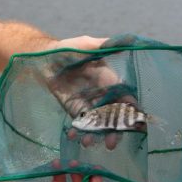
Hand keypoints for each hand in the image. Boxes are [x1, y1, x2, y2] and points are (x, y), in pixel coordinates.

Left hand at [42, 35, 135, 149]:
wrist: (43, 57)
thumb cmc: (68, 48)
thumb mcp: (87, 45)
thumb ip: (106, 45)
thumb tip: (130, 38)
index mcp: (110, 81)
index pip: (127, 100)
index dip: (133, 113)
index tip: (137, 125)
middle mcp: (102, 95)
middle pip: (114, 117)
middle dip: (115, 131)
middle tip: (111, 143)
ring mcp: (88, 103)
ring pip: (98, 123)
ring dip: (96, 135)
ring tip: (89, 143)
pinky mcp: (73, 108)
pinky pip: (80, 122)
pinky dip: (79, 131)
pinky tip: (75, 137)